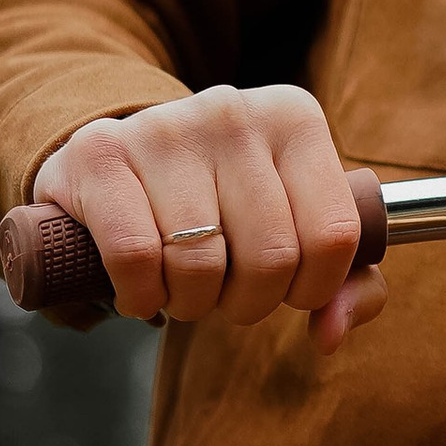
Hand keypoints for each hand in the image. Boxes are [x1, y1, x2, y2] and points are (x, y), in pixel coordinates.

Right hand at [32, 84, 386, 354]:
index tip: (287, 290)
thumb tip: (332, 333)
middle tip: (225, 295)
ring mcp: (164, 126)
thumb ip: (345, 283)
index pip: (334, 235)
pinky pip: (136, 256)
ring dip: (191, 303)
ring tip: (182, 287)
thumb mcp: (293, 227)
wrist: (118, 161)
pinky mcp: (100, 152)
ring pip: (201, 263)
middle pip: (271, 256)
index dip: (312, 288)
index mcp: (295, 120)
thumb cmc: (219, 204)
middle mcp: (234, 112)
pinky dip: (141, 295)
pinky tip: (141, 290)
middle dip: (248, 302)